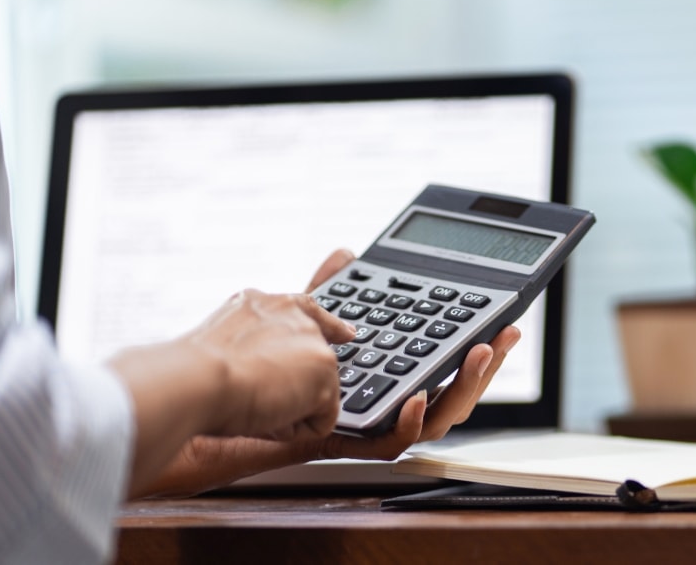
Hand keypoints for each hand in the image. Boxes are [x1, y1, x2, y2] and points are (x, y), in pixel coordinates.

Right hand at [110, 269, 353, 498]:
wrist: (193, 379)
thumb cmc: (195, 371)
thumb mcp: (227, 344)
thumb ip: (256, 342)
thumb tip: (263, 350)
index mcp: (264, 305)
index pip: (307, 309)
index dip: (330, 326)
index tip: (346, 335)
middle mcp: (293, 314)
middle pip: (315, 361)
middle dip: (294, 388)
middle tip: (255, 397)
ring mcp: (313, 341)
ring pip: (314, 395)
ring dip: (287, 410)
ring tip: (250, 403)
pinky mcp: (324, 370)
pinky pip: (321, 421)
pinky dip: (293, 430)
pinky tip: (264, 416)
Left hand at [133, 248, 518, 497]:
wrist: (188, 404)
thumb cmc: (233, 368)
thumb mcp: (289, 316)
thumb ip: (323, 292)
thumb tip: (347, 251)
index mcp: (365, 372)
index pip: (430, 357)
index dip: (467, 338)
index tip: (499, 316)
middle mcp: (366, 399)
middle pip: (442, 386)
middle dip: (482, 363)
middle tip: (507, 335)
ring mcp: (355, 423)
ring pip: (430, 417)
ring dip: (464, 388)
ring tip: (481, 356)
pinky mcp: (337, 445)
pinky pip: (387, 445)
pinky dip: (411, 420)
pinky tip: (421, 392)